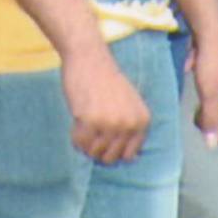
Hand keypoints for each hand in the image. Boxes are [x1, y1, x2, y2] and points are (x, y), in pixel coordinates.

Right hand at [59, 46, 151, 163]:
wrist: (90, 58)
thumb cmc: (107, 82)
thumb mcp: (130, 105)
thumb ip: (132, 129)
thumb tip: (131, 159)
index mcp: (142, 121)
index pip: (128, 155)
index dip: (113, 151)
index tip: (104, 137)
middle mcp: (129, 124)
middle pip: (111, 158)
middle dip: (98, 150)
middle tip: (91, 133)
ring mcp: (110, 123)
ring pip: (94, 153)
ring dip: (85, 144)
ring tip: (84, 125)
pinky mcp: (89, 120)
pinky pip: (79, 143)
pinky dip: (75, 138)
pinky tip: (76, 123)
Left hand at [188, 41, 217, 150]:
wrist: (210, 42)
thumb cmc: (211, 68)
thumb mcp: (210, 96)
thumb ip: (211, 120)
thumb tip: (211, 145)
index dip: (210, 134)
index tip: (198, 124)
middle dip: (206, 127)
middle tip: (195, 113)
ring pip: (212, 122)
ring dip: (202, 119)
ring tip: (193, 107)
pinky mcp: (217, 97)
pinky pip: (209, 113)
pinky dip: (200, 111)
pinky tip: (194, 103)